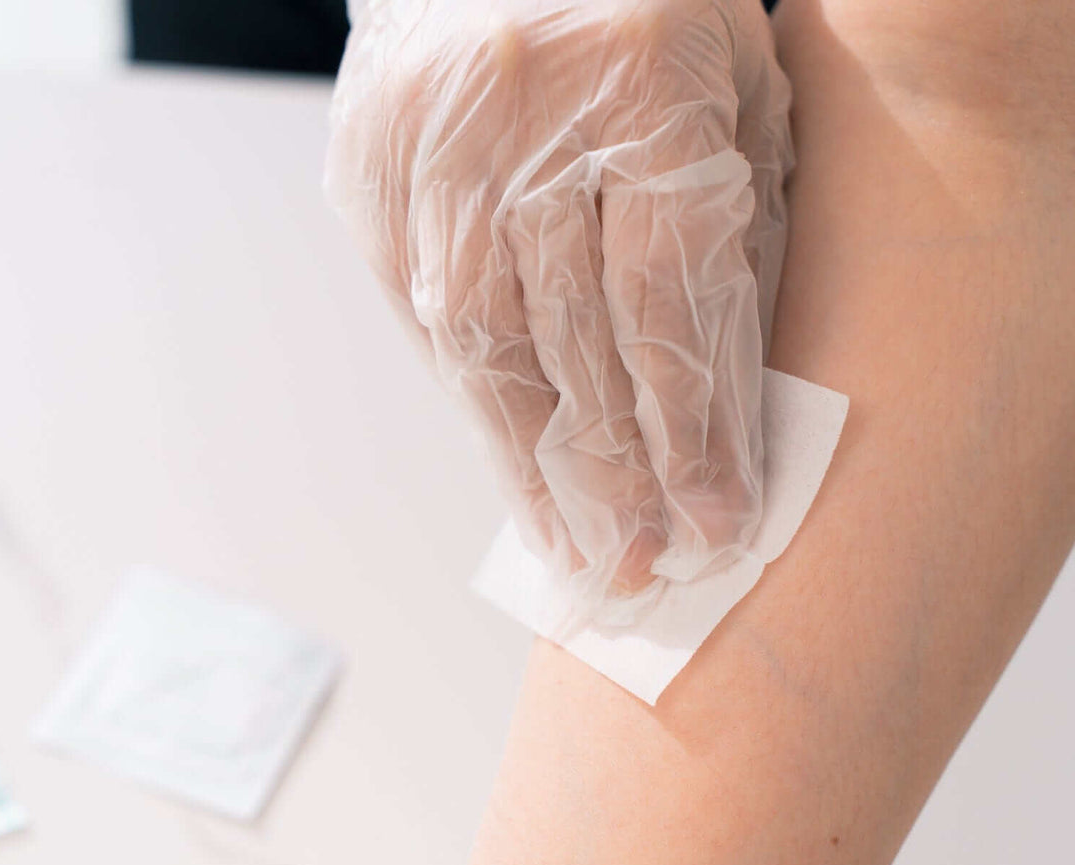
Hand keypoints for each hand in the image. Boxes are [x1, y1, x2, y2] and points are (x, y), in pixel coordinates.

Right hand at [325, 0, 792, 615]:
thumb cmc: (653, 4)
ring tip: (567, 545)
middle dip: (610, 472)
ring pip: (484, 345)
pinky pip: (423, 312)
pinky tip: (511, 458)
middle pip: (574, 342)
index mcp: (646, 85)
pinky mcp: (371, 173)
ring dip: (529, 460)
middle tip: (634, 565)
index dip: (690, 429)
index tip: (711, 522)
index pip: (669, 303)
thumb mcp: (736, 84)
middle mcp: (526, 122)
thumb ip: (736, 224)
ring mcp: (431, 148)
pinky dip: (473, 397)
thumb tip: (718, 389)